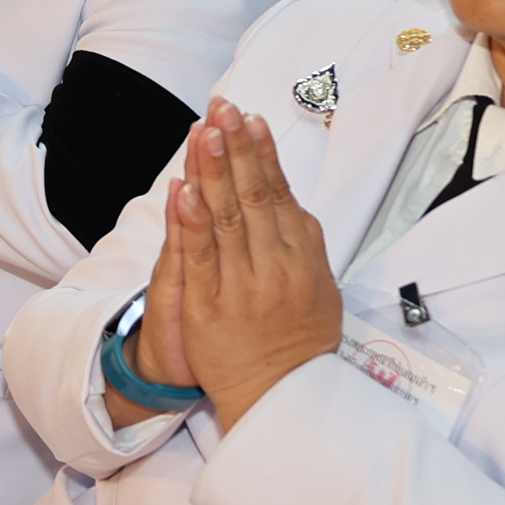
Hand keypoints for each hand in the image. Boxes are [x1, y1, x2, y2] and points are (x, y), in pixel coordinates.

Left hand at [160, 99, 343, 431]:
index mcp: (302, 257)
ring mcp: (241, 286)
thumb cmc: (299, 340)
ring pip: (226, 219)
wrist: (279, 395)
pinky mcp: (210, 306)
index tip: (250, 119)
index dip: (264, 154)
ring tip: (204, 133)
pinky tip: (184, 191)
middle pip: (254, 197)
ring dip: (213, 172)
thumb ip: (306, 244)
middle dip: (236, 150)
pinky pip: (200, 258)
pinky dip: (191, 223)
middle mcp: (274, 266)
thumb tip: (295, 204)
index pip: (280, 194)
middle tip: (223, 109)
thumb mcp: (320, 288)